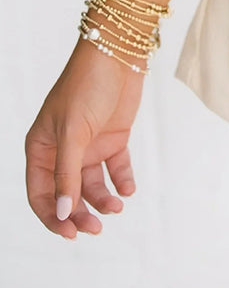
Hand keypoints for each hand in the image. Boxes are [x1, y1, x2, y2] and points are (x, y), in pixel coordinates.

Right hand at [25, 37, 145, 238]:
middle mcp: (62, 151)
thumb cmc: (86, 85)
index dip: (53, 216)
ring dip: (103, 200)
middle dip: (80, 213)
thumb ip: (67, 173)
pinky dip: (122, 181)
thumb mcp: (73, 131)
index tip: (71, 233)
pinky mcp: (113, 138)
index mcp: (41, 148)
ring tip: (117, 205)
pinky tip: (128, 189)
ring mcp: (88, 146)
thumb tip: (63, 212)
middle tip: (97, 228)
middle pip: (67, 194)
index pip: (40, 194)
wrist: (119, 54)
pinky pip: (116, 169)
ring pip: (92, 186)